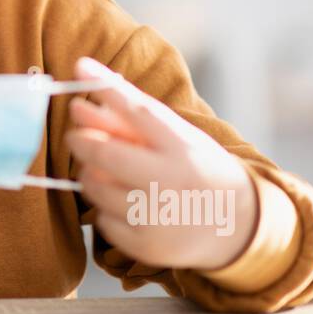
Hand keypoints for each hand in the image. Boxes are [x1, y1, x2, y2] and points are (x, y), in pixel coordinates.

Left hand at [65, 56, 257, 271]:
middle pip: (107, 155)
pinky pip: (102, 220)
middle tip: (74, 135)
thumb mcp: (180, 139)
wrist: (238, 225)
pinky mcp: (146, 245)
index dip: (107, 88)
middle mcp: (171, 181)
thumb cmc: (198, 169)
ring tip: (100, 171)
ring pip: (96, 188)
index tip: (81, 68)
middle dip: (81, 141)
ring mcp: (158, 216)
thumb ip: (135, 120)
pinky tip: (122, 203)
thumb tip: (85, 98)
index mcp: (184, 148)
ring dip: (89, 174)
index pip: (140, 111)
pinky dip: (105, 208)